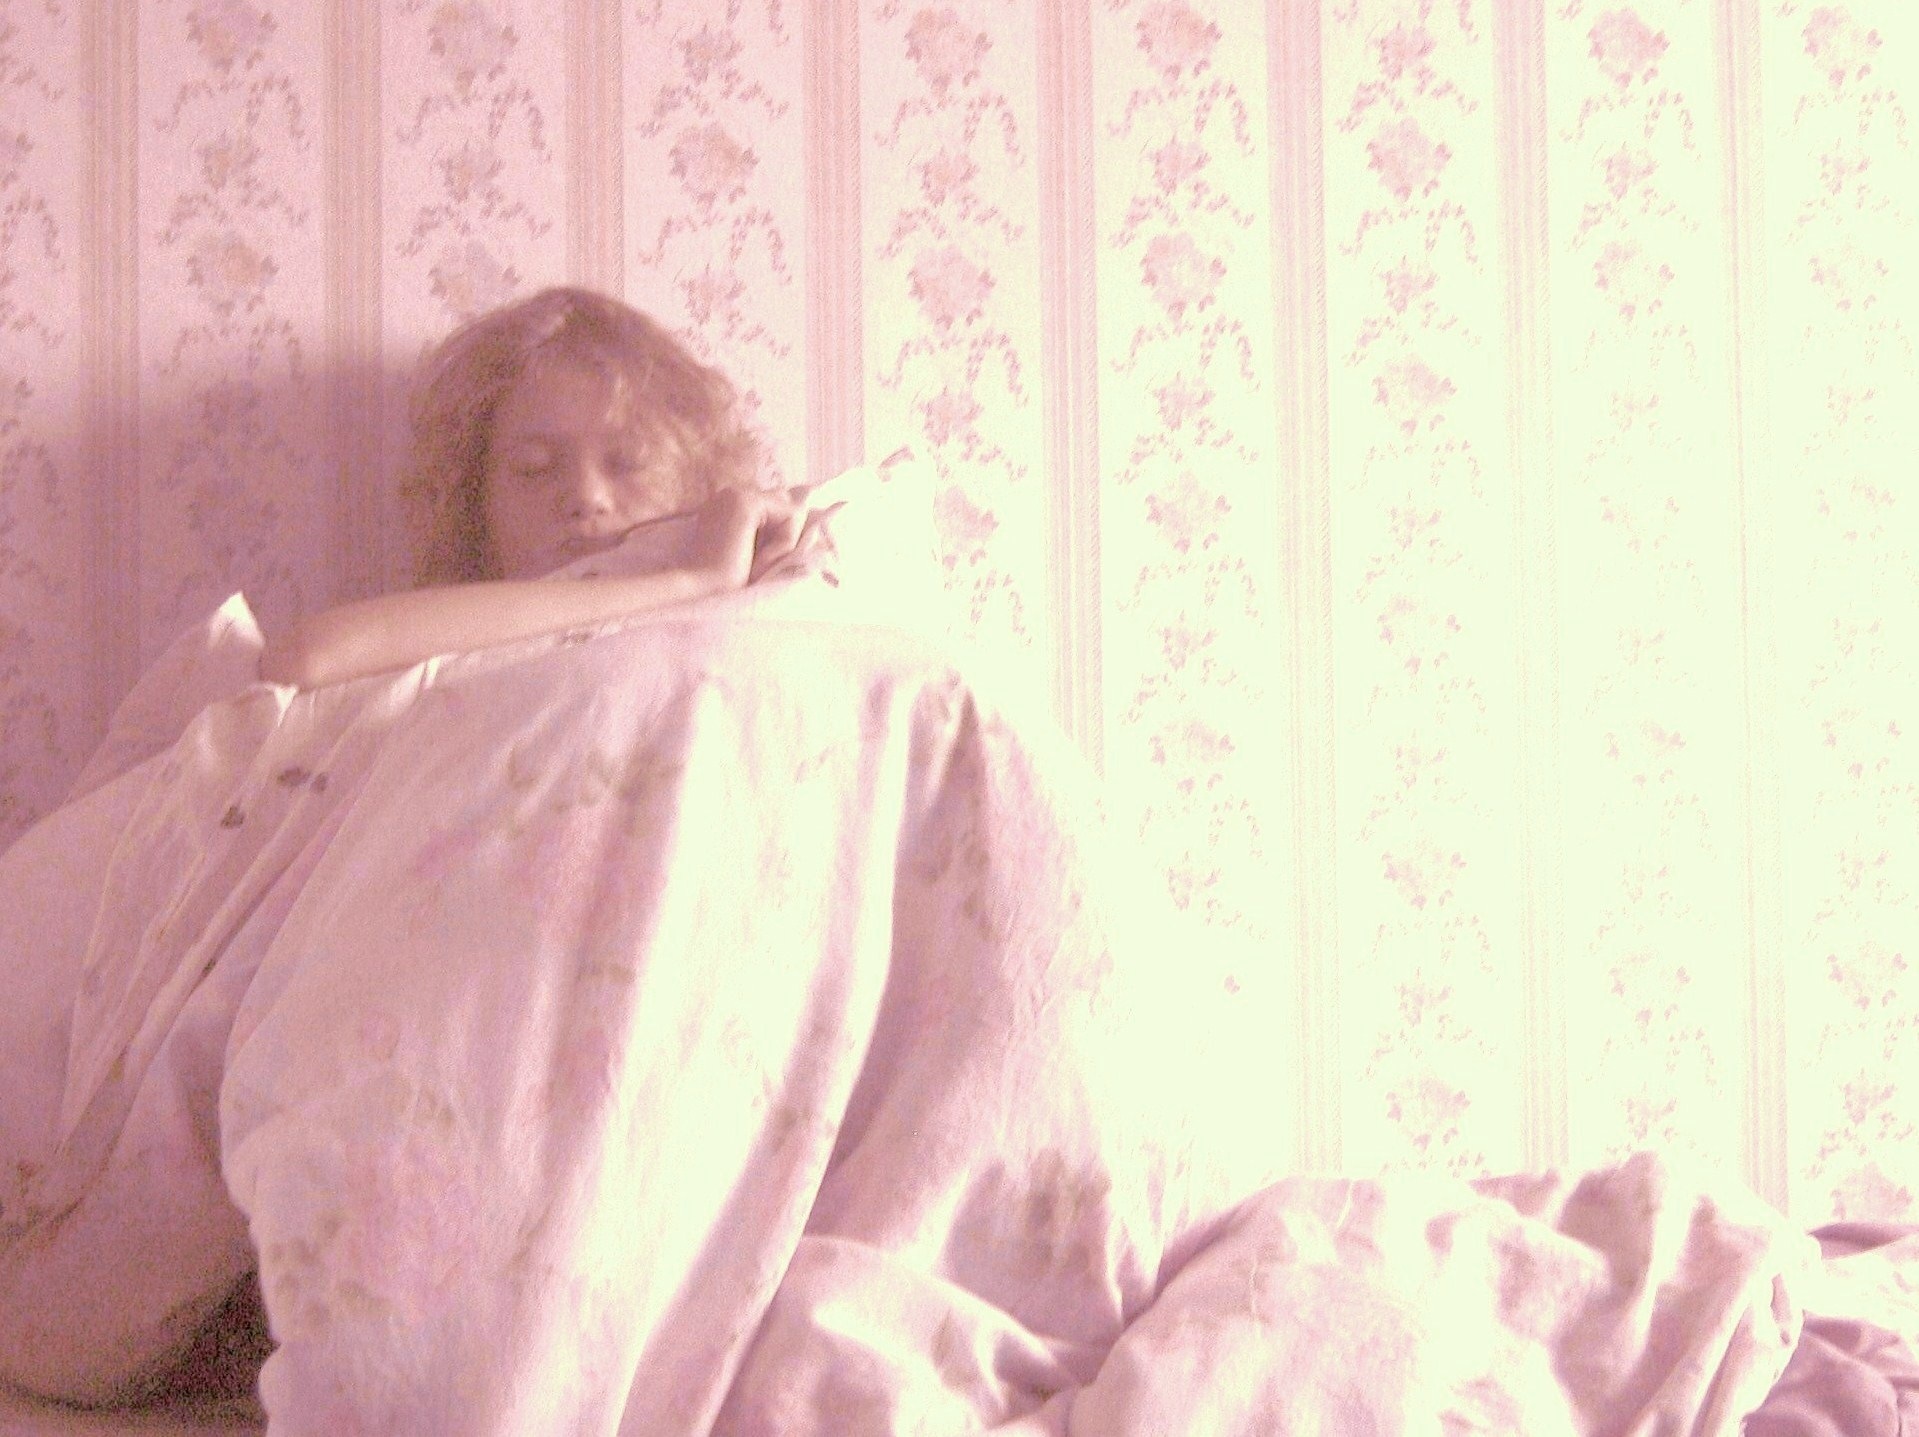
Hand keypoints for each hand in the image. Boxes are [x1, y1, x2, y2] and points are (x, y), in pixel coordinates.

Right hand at [685, 486, 809, 590]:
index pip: (776, 507)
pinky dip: (785, 543)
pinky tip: (761, 560)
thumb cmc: (727, 582)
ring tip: (759, 564)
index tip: (763, 560)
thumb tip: (804, 510)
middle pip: (786, 504)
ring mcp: (737, 494)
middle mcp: (731, 493)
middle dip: (785, 537)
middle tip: (760, 564)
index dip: (780, 535)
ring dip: (785, 542)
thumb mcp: (755, 552)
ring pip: (791, 510)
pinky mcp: (747, 503)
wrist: (701, 593)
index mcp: (728, 505)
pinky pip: (791, 515)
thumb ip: (773, 531)